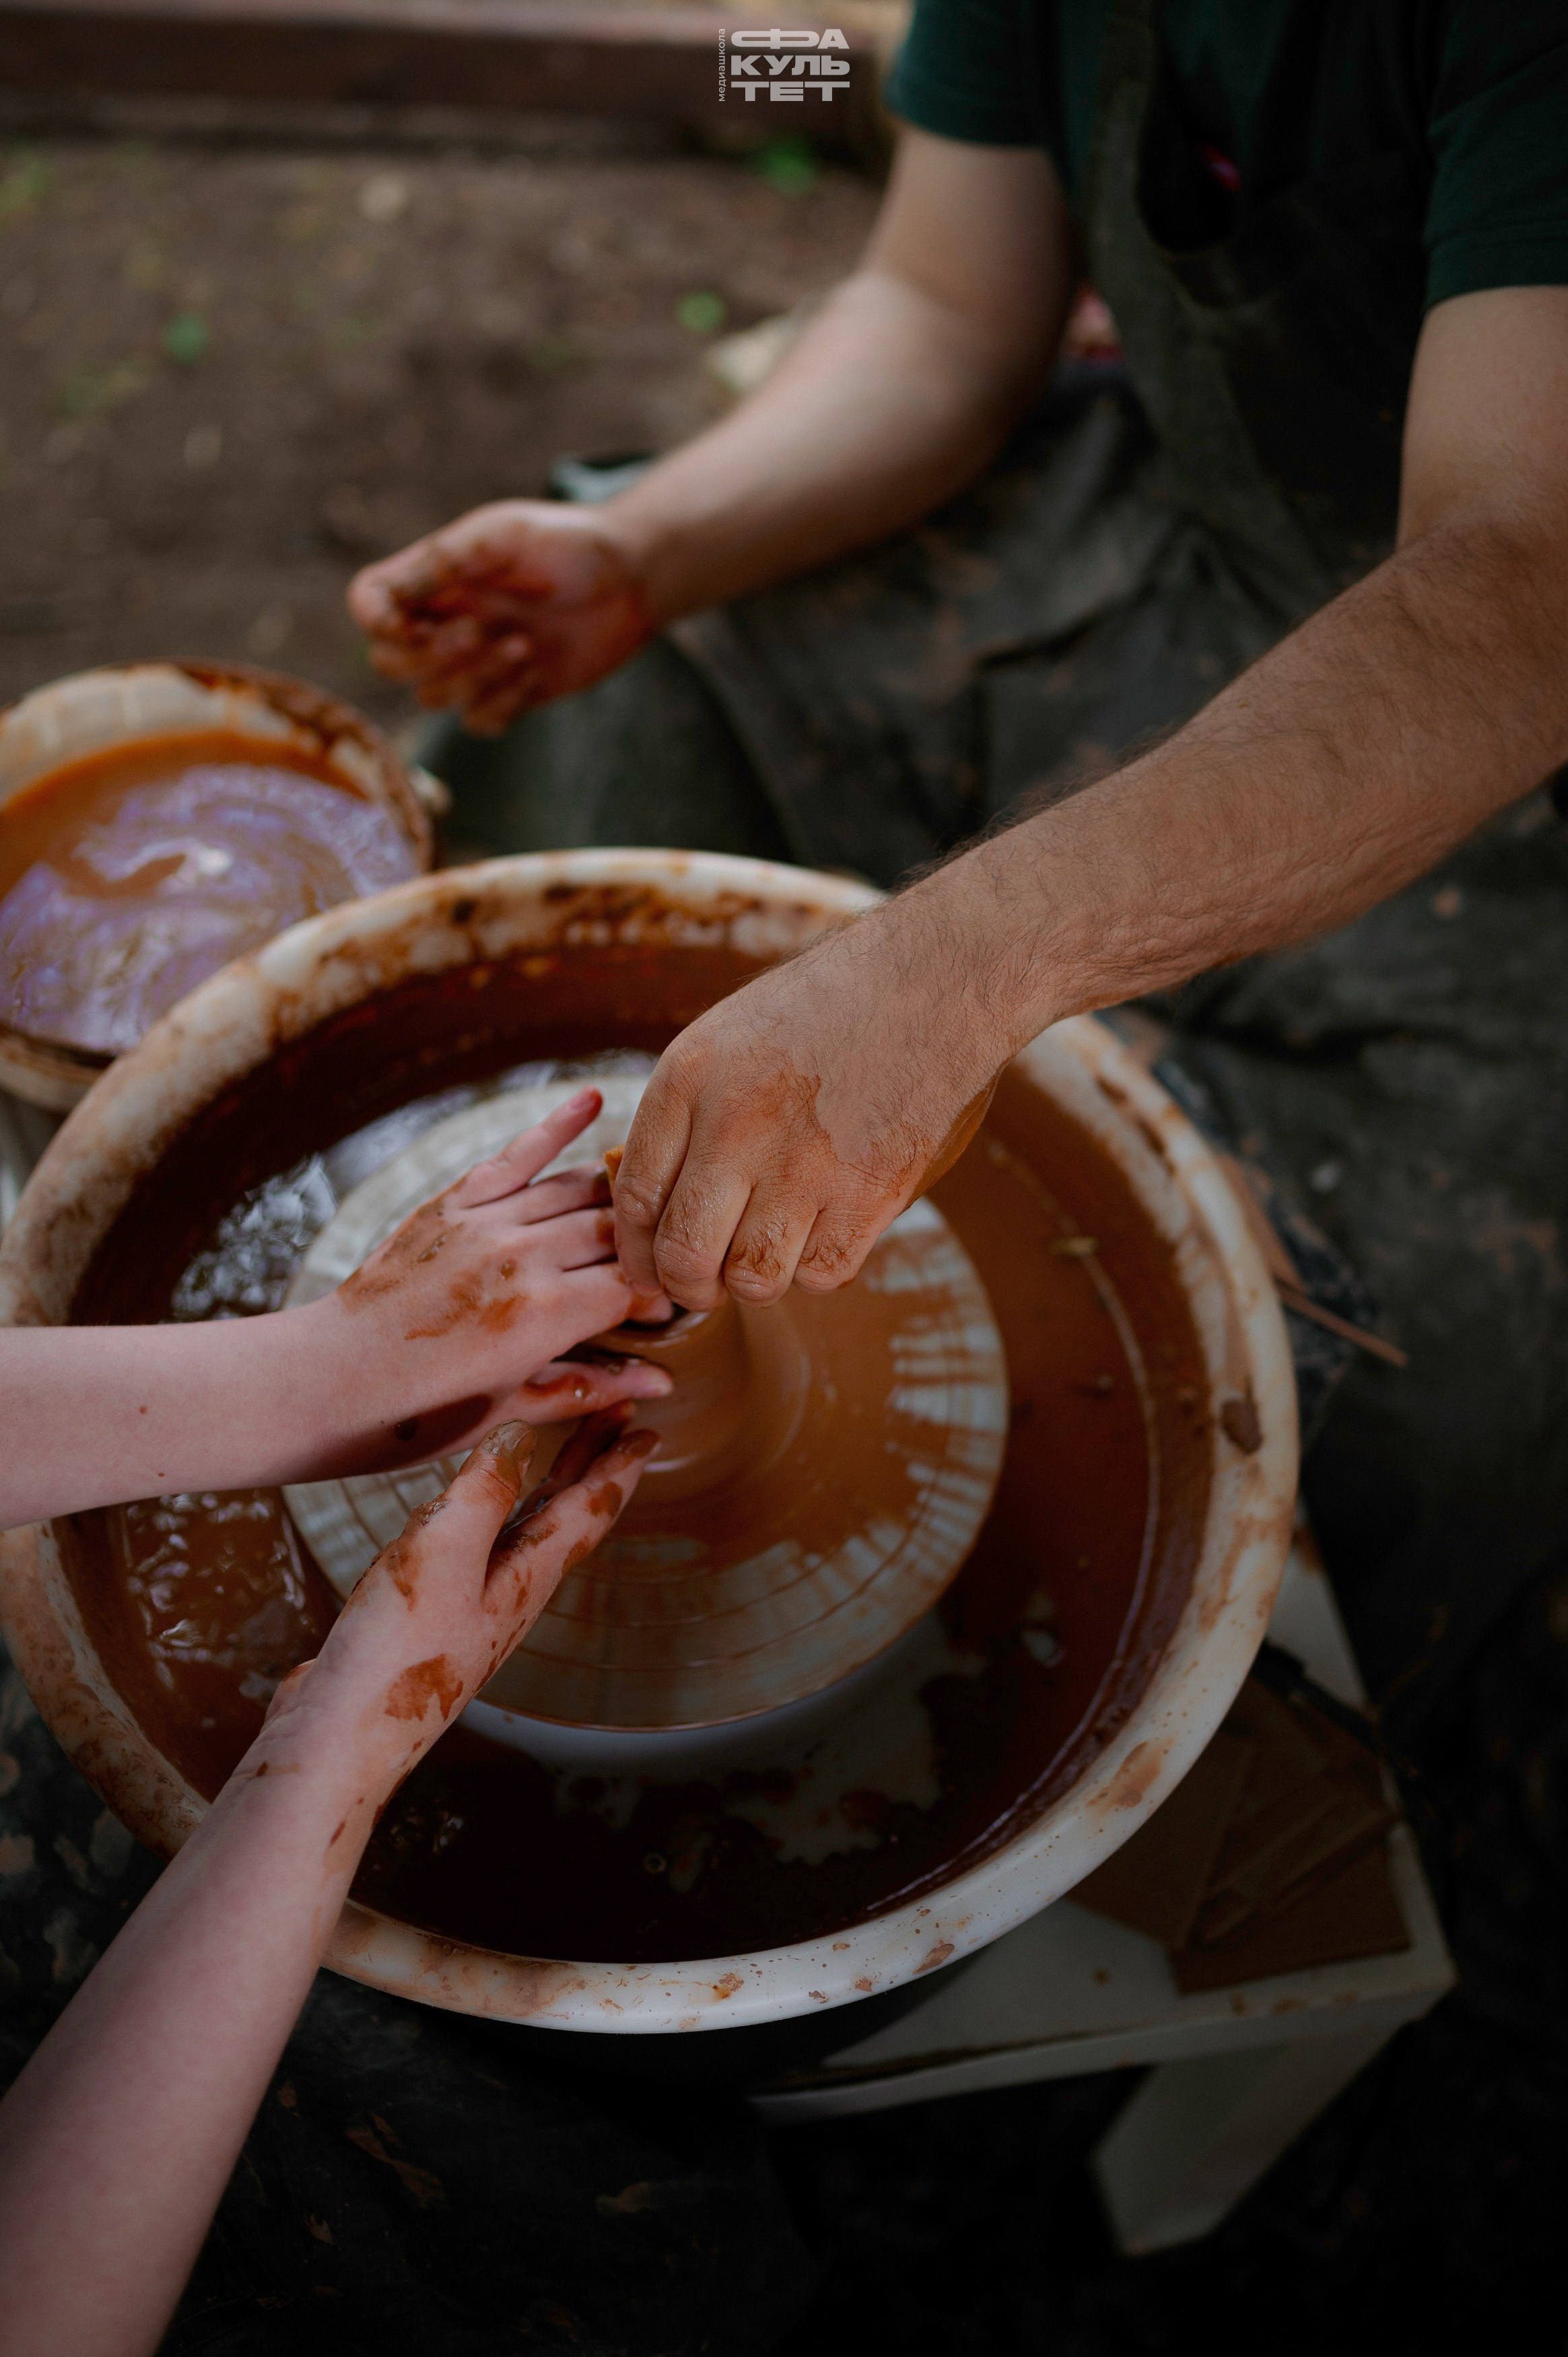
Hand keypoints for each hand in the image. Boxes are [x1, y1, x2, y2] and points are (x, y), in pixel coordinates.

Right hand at [262, 1413, 655, 1798]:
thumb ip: (484, 1490)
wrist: (342, 1740)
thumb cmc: (396, 1655)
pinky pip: (479, 1549)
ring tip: (561, 1451)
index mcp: (526, 1576)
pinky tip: (471, 1512)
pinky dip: (492, 1514)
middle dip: (592, 1463)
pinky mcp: (433, 1616)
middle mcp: (510, 1591)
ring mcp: (473, 1607)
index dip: (618, 1465)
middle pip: (564, 1515)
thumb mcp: (443, 1551)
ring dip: (548, 1485)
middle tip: (620, 1418)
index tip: (650, 1432)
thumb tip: (521, 1435)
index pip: (588, 1509)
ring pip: (525, 1530)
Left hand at [292, 1085, 671, 1475]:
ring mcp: (484, 1223)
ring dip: (617, 1192)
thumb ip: (588, 1387)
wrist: (325, 1381)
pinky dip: (554, 1126)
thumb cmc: (415, 1415)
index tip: (672, 1306)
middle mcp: (522, 1257)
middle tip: (666, 1255)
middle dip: (650, 1244)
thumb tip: (661, 1381)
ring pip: (576, 1190)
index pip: (637, 1285)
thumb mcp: (510, 1410)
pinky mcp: (449, 1204)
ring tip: (650, 1194)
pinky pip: (513, 1157)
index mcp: (546, 1317)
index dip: (664, 1293)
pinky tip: (592, 1101)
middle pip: (617, 1233)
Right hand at [347, 500, 656, 733]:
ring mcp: (476, 662)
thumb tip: (377, 599)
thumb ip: (438, 564)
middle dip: (431, 657)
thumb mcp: (502, 536)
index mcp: (434, 577)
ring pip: (433, 698)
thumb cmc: (570, 544)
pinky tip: (537, 669)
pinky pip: (478, 721)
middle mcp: (445, 620)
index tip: (410, 625)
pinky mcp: (510, 693)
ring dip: (473, 678)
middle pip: (390, 664)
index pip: (369, 604)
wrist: (635, 578)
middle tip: (482, 630)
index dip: (375, 623)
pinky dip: (502, 702)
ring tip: (525, 644)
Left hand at [613, 889, 1009, 1308]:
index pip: (635, 1198)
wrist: (930, 982)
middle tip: (706, 1284)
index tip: (649, 1269)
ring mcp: (805, 1161)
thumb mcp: (725, 1039)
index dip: (636, 1252)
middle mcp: (738, 1122)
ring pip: (752, 1279)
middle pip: (684, 1254)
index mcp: (689, 1078)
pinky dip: (817, 1270)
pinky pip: (822, 1275)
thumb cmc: (822, 1015)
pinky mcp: (872, 1189)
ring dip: (755, 1281)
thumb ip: (684, 1118)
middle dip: (688, 1286)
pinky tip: (824, 1233)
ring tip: (769, 1252)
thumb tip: (649, 1214)